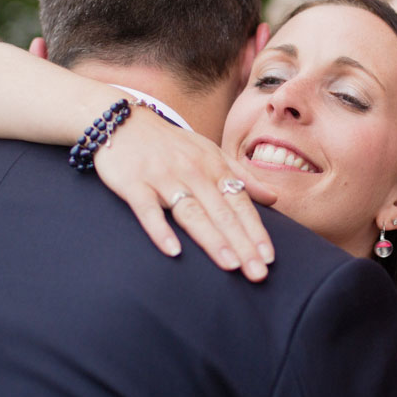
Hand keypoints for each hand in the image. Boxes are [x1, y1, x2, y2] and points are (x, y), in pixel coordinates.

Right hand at [91, 108, 277, 282]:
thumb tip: (275, 198)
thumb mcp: (210, 152)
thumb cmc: (171, 144)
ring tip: (231, 265)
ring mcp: (163, 177)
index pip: (240, 203)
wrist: (122, 122)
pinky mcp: (134, 183)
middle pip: (221, 213)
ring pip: (191, 213)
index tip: (269, 258)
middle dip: (242, 245)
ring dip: (212, 240)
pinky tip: (173, 251)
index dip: (256, 231)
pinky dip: (160, 230)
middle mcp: (192, 172)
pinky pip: (148, 210)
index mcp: (213, 166)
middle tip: (258, 274)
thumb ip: (241, 177)